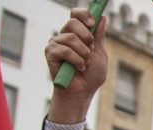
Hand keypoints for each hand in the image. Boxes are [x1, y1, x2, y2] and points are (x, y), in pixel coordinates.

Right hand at [45, 8, 107, 123]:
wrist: (82, 92)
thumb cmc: (91, 76)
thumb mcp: (100, 54)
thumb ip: (99, 36)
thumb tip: (101, 18)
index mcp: (77, 33)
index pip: (76, 14)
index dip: (83, 15)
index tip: (92, 23)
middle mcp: (65, 35)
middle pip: (73, 22)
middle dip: (86, 37)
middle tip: (90, 51)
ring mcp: (56, 43)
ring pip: (71, 38)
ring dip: (83, 54)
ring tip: (84, 64)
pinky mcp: (50, 53)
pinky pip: (65, 50)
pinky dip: (76, 60)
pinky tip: (77, 68)